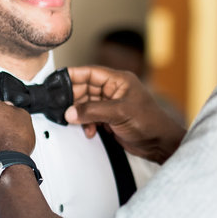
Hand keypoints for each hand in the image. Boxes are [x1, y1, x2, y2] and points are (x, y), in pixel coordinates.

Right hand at [65, 66, 185, 163]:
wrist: (160, 144)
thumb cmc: (150, 123)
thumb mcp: (119, 113)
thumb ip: (92, 111)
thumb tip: (70, 112)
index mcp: (118, 81)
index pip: (90, 73)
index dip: (73, 75)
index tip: (57, 81)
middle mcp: (114, 90)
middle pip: (85, 89)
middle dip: (73, 99)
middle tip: (62, 107)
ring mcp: (112, 105)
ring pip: (86, 105)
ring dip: (80, 114)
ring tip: (75, 121)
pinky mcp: (110, 118)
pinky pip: (91, 117)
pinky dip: (87, 124)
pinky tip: (90, 131)